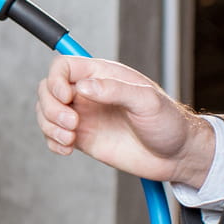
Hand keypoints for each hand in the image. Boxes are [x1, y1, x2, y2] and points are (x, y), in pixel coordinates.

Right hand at [37, 55, 216, 188]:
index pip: (64, 67)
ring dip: (49, 126)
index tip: (67, 98)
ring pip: (46, 113)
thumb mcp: (147, 101)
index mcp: (103, 75)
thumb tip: (84, 87)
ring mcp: (84, 116)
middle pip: (47, 89)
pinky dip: (52, 143)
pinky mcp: (83, 138)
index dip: (56, 80)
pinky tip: (67, 149)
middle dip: (50, 107)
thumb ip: (115, 90)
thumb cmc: (168, 123)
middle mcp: (89, 94)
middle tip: (72, 124)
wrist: (177, 156)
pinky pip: (53, 136)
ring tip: (70, 140)